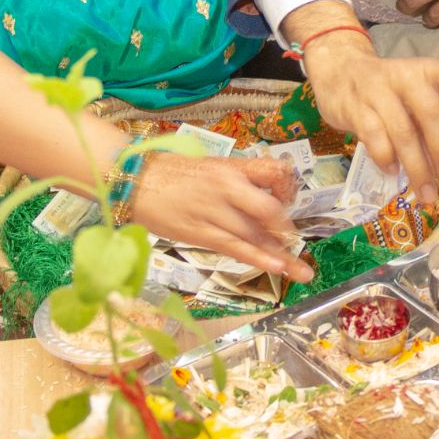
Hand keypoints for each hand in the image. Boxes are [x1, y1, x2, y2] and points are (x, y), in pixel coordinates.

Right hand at [129, 154, 314, 281]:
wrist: (135, 182)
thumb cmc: (173, 173)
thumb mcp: (210, 167)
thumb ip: (237, 182)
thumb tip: (262, 202)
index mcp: (231, 167)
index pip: (273, 173)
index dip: (288, 189)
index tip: (290, 201)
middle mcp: (227, 188)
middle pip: (269, 210)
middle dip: (287, 229)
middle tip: (296, 242)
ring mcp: (215, 212)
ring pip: (255, 235)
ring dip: (281, 255)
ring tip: (302, 272)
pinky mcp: (201, 233)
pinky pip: (235, 248)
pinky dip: (258, 258)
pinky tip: (276, 268)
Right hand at [302, 31, 438, 205]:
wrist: (337, 70)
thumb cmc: (385, 89)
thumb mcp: (410, 97)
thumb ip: (426, 125)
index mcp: (425, 70)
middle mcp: (403, 76)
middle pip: (429, 111)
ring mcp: (376, 91)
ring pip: (402, 130)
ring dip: (416, 165)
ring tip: (425, 190)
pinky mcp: (353, 108)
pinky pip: (373, 136)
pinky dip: (386, 158)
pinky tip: (393, 172)